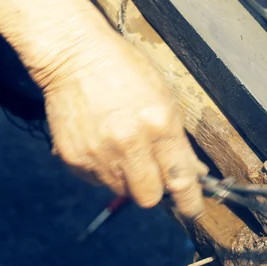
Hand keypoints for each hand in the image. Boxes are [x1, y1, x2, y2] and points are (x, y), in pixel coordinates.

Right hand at [0, 0, 206, 216]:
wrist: (75, 55)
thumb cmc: (124, 67)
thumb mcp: (162, 94)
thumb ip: (176, 136)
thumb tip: (190, 170)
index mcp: (159, 123)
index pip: (181, 179)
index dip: (190, 201)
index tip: (192, 210)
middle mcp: (129, 144)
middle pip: (148, 197)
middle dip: (153, 188)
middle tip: (150, 170)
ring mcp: (98, 153)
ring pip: (120, 190)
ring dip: (126, 176)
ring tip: (120, 145)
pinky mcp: (74, 158)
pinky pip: (95, 180)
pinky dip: (101, 168)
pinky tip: (100, 141)